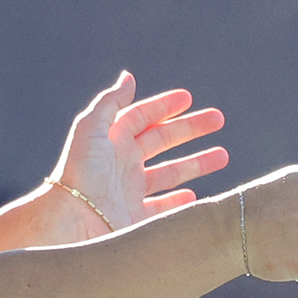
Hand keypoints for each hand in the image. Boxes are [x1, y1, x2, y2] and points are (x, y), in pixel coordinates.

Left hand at [51, 71, 228, 234]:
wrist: (73, 221)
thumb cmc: (80, 173)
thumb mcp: (91, 129)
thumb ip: (111, 102)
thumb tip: (128, 77)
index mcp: (112, 141)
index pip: (142, 117)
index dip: (163, 106)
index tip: (188, 98)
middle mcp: (123, 165)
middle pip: (162, 141)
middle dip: (190, 129)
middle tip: (218, 119)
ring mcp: (131, 192)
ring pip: (170, 173)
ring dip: (196, 163)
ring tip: (223, 155)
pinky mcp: (136, 220)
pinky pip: (164, 209)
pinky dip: (180, 202)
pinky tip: (195, 195)